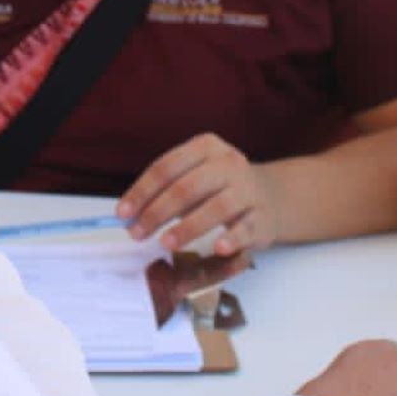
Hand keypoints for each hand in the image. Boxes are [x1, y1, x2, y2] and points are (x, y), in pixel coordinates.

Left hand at [117, 134, 277, 256]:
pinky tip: (217, 248)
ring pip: (217, 207)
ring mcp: (248, 189)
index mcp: (205, 147)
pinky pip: (246, 228)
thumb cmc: (220, 188)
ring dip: (188, 227)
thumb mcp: (194, 177)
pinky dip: (232, 238)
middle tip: (137, 234)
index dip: (141, 191)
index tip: (122, 214)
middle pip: (187, 187)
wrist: (273, 197)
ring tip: (166, 242)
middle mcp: (228, 163)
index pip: (166, 167)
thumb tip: (130, 217)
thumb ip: (164, 192)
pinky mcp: (263, 217)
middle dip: (157, 212)